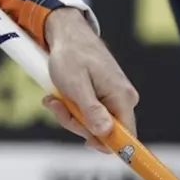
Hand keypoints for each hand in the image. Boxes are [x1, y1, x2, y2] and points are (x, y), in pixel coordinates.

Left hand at [42, 7, 139, 152]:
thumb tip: (104, 134)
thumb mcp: (75, 84)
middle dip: (75, 122)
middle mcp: (123, 99)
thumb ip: (90, 110)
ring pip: (91, 122)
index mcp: (122, 97)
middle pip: (103, 131)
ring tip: (53, 97)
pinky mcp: (103, 95)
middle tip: (56, 106)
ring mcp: (113, 97)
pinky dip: (70, 107)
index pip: (125, 136)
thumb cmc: (70, 56)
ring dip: (69, 113)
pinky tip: (57, 96)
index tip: (87, 145)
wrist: (67, 33)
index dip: (107, 145)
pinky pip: (87, 111)